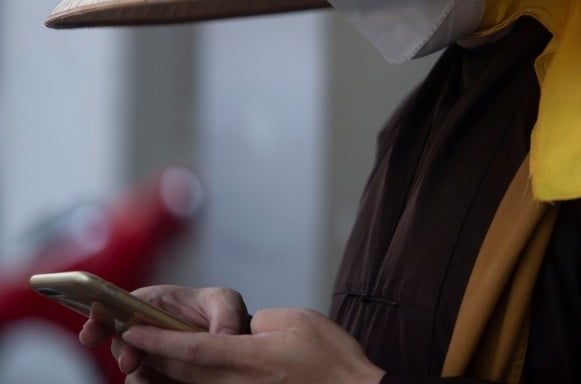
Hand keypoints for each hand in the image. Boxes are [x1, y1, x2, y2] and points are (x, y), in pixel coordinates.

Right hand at [79, 285, 248, 377]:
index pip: (117, 307)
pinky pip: (145, 381)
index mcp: (151, 304)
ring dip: (135, 374)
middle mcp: (144, 330)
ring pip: (131, 368)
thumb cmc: (220, 312)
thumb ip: (224, 313)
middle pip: (120, 341)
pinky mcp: (156, 375)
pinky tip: (156, 382)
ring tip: (145, 375)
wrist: (228, 340)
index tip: (91, 331)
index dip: (100, 318)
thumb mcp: (225, 303)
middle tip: (130, 361)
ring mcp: (148, 354)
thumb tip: (223, 337)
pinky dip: (147, 383)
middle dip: (121, 351)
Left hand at [119, 307, 384, 383]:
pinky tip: (185, 377)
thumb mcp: (297, 319)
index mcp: (247, 358)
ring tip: (149, 362)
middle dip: (154, 357)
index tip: (134, 329)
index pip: (189, 348)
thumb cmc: (332, 357)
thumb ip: (258, 321)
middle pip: (183, 373)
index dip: (158, 339)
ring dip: (167, 375)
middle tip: (132, 341)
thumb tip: (239, 329)